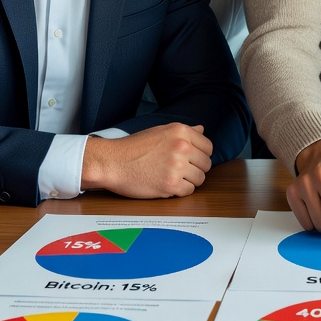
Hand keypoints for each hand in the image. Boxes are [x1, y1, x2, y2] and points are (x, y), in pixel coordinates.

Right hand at [81, 123, 212, 197]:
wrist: (112, 162)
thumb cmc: (133, 147)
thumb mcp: (160, 131)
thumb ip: (184, 132)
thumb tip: (202, 130)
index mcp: (181, 131)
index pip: (208, 146)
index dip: (201, 155)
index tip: (192, 160)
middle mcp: (182, 146)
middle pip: (206, 164)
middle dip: (196, 169)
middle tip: (181, 171)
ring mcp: (177, 166)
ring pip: (200, 179)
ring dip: (189, 181)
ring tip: (173, 178)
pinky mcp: (170, 184)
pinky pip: (188, 191)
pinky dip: (180, 191)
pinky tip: (167, 185)